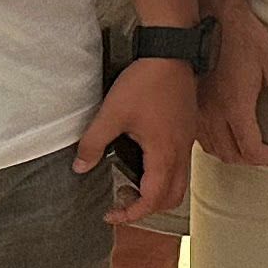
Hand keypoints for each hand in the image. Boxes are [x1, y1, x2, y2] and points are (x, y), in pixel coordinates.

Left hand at [79, 55, 198, 222]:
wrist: (171, 54)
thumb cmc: (145, 82)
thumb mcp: (112, 113)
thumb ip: (94, 143)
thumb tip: (80, 166)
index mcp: (164, 152)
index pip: (154, 198)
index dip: (133, 213)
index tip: (113, 213)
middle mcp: (181, 152)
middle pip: (172, 197)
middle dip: (147, 207)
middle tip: (121, 199)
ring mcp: (187, 142)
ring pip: (179, 182)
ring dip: (156, 192)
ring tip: (131, 182)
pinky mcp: (187, 132)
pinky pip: (181, 166)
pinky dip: (163, 175)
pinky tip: (144, 160)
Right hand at [199, 0, 267, 169]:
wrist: (213, 15)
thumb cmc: (244, 37)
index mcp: (235, 107)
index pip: (253, 150)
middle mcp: (212, 113)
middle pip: (232, 155)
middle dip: (254, 161)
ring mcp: (197, 109)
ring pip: (213, 149)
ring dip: (233, 155)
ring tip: (251, 149)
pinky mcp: (189, 103)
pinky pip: (199, 137)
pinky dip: (215, 145)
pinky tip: (226, 137)